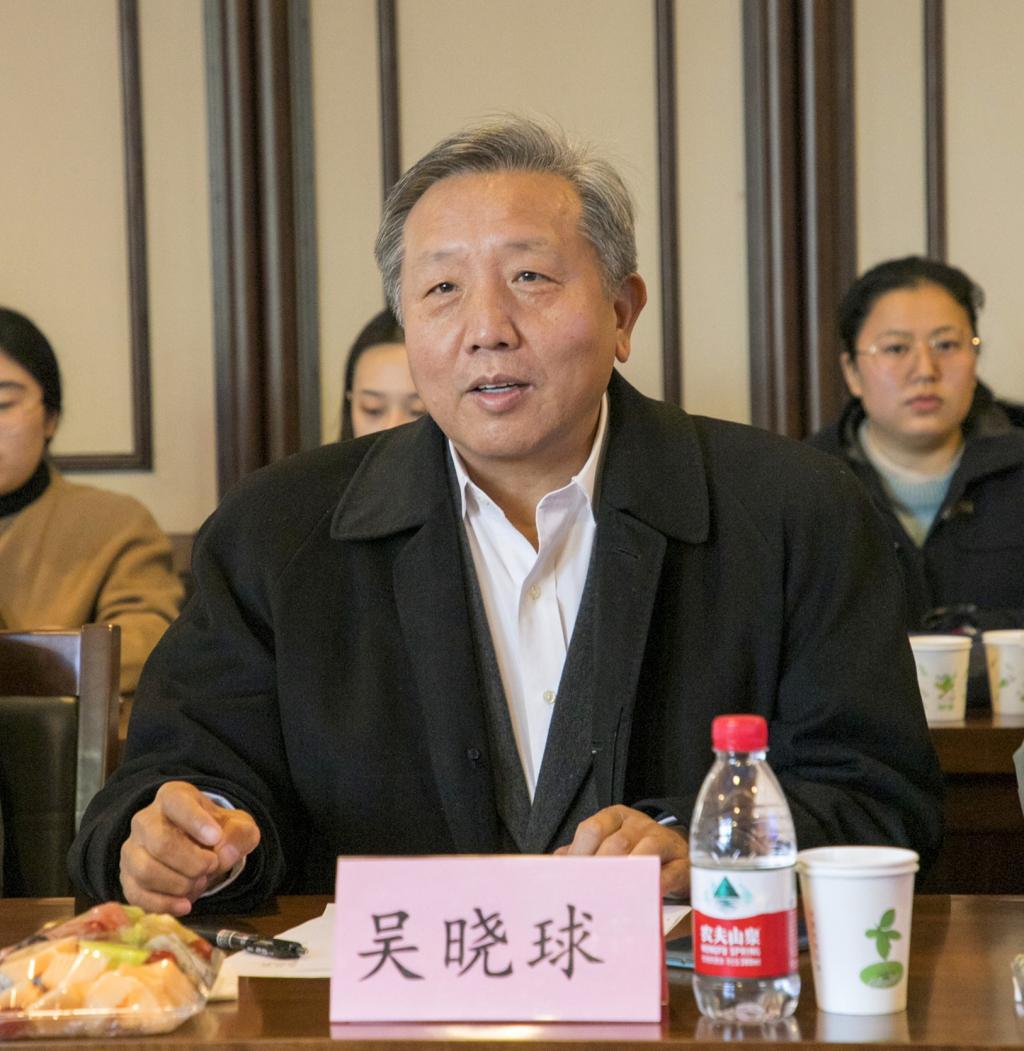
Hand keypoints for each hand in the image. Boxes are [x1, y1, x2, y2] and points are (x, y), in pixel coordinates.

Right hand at [120, 781, 260, 915]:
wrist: (201, 850)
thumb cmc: (217, 832)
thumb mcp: (238, 826)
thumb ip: (239, 834)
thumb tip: (225, 852)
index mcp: (173, 797)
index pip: (177, 802)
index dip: (196, 821)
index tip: (216, 838)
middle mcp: (145, 820)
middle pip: (160, 842)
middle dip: (192, 862)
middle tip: (211, 866)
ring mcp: (132, 850)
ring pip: (146, 870)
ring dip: (179, 884)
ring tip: (200, 882)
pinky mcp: (127, 878)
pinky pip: (137, 895)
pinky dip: (164, 905)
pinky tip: (185, 904)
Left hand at [555, 804, 689, 897]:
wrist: (678, 853)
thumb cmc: (635, 851)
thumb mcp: (607, 845)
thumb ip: (581, 854)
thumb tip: (552, 866)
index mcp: (615, 818)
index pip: (592, 829)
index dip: (579, 853)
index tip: (571, 877)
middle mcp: (638, 824)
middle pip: (616, 842)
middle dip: (602, 869)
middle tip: (590, 892)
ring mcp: (662, 840)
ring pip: (645, 851)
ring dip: (630, 873)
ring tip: (615, 894)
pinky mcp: (683, 862)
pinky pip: (671, 871)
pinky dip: (658, 884)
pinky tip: (647, 896)